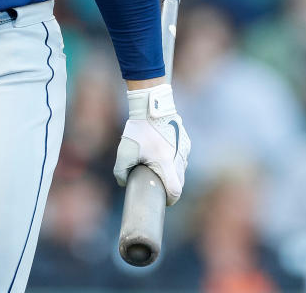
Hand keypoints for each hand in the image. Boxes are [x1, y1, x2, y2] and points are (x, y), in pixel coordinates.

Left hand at [113, 83, 189, 204]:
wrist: (151, 107)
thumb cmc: (138, 130)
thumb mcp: (124, 152)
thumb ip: (121, 172)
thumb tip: (123, 183)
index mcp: (165, 163)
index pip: (175, 190)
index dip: (170, 199)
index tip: (162, 200)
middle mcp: (178, 158)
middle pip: (180, 182)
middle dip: (170, 188)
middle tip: (157, 186)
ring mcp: (184, 149)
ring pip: (182, 170)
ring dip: (173, 174)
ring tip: (158, 168)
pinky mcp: (185, 141)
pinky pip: (182, 158)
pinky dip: (174, 161)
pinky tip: (162, 155)